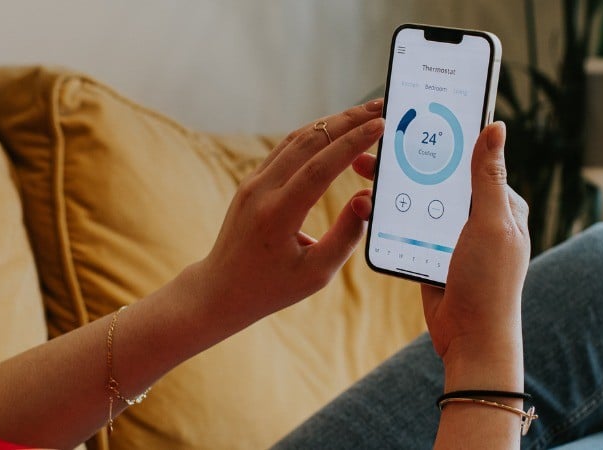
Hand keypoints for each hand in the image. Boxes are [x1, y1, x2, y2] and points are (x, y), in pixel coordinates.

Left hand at [191, 100, 383, 323]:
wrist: (221, 289)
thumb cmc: (272, 288)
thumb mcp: (317, 273)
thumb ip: (346, 235)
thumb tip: (367, 198)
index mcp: (277, 214)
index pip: (320, 167)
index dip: (352, 143)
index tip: (380, 124)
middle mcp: (261, 191)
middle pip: (309, 142)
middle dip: (347, 121)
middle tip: (380, 106)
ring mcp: (253, 182)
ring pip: (296, 139)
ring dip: (332, 123)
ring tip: (364, 113)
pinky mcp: (252, 181)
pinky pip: (287, 149)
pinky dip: (315, 135)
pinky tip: (336, 130)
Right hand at [347, 122, 529, 366]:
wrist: (471, 337)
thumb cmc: (489, 282)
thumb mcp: (491, 223)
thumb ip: (489, 177)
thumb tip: (496, 128)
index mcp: (503, 205)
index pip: (476, 159)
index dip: (449, 137)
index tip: (420, 115)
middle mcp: (481, 217)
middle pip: (443, 177)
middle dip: (411, 160)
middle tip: (378, 143)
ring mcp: (455, 236)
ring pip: (422, 199)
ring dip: (395, 185)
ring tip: (364, 168)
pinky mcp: (433, 253)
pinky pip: (410, 226)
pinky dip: (391, 214)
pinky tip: (368, 201)